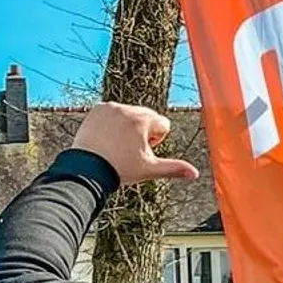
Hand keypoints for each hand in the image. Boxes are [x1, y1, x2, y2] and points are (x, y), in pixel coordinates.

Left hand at [71, 103, 198, 186]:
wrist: (87, 169)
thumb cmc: (120, 169)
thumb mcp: (150, 169)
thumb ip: (174, 168)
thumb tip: (194, 174)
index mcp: (143, 120)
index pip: (163, 124)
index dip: (156, 140)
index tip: (141, 151)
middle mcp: (126, 109)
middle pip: (147, 117)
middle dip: (143, 132)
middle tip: (129, 150)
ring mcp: (109, 108)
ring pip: (130, 115)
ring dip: (128, 128)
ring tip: (117, 145)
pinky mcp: (96, 110)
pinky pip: (113, 113)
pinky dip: (112, 123)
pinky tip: (106, 139)